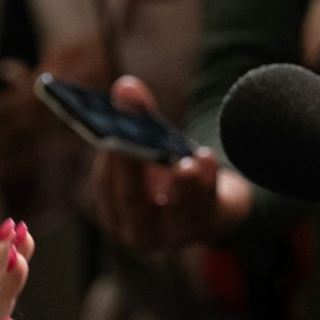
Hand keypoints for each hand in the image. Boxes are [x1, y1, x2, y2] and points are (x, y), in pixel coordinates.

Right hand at [87, 76, 252, 250]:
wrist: (212, 206)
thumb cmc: (168, 175)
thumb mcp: (150, 148)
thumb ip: (137, 118)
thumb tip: (125, 86)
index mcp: (115, 212)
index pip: (107, 186)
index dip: (108, 160)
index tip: (110, 135)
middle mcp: (140, 231)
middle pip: (134, 202)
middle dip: (134, 170)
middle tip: (136, 140)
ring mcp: (176, 234)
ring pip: (177, 210)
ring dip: (180, 184)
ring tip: (184, 163)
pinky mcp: (208, 225)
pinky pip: (207, 206)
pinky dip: (207, 181)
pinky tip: (206, 159)